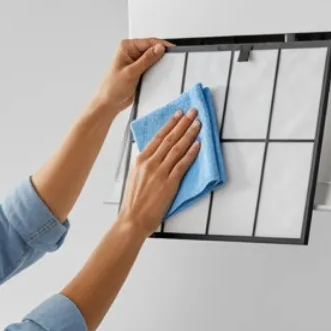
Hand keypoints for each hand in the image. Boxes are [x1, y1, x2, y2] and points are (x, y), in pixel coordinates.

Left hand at [93, 38, 171, 114]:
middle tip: (172, 60)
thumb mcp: (131, 72)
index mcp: (127, 47)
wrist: (110, 103)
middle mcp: (132, 52)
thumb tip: (159, 48)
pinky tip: (161, 74)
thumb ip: (146, 59)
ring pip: (154, 58)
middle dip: (161, 54)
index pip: (148, 42)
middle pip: (152, 49)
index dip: (161, 45)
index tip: (172, 50)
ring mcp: (136, 61)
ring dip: (160, 63)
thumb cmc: (112, 87)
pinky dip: (157, 70)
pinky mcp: (140, 70)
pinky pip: (152, 67)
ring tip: (167, 68)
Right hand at [119, 108, 200, 233]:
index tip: (179, 114)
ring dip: (189, 134)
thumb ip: (145, 164)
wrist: (133, 219)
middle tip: (193, 112)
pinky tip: (198, 145)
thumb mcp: (135, 176)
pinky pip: (182, 165)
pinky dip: (191, 153)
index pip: (159, 137)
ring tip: (198, 124)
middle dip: (183, 123)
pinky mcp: (169, 183)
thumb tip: (155, 154)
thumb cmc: (134, 201)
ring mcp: (160, 172)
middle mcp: (150, 163)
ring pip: (177, 148)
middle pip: (170, 139)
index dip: (170, 124)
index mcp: (140, 160)